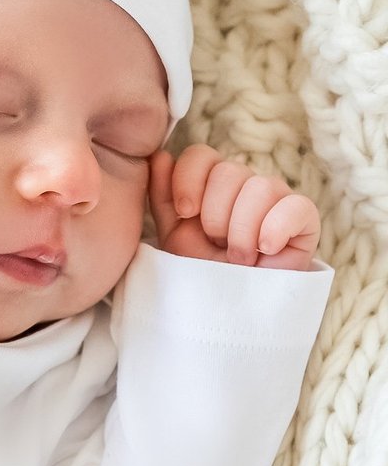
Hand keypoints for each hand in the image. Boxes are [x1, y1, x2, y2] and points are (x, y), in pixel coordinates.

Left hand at [147, 143, 319, 270]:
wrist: (231, 310)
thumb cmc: (203, 272)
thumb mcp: (174, 236)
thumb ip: (163, 197)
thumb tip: (160, 156)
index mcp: (213, 185)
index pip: (202, 155)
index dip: (190, 179)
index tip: (185, 212)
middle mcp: (246, 186)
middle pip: (229, 170)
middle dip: (216, 214)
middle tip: (216, 244)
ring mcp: (277, 200)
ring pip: (261, 186)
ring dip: (242, 230)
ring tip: (239, 258)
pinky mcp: (305, 221)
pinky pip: (296, 206)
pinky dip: (275, 229)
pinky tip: (265, 250)